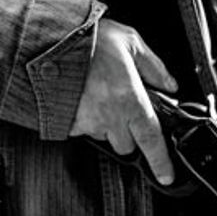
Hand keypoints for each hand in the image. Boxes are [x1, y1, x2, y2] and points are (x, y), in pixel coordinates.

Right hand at [70, 19, 177, 185]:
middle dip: (128, 131)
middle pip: (126, 145)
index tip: (166, 176)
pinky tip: (83, 98)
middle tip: (123, 106)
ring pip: (105, 137)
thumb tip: (169, 84)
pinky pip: (83, 130)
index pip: (152, 140)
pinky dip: (86, 119)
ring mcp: (88, 123)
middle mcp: (110, 116)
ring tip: (99, 96)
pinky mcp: (68, 124)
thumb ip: (153, 67)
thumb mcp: (129, 41)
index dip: (161, 162)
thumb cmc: (88, 39)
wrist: (47, 43)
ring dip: (107, 124)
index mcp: (130, 99)